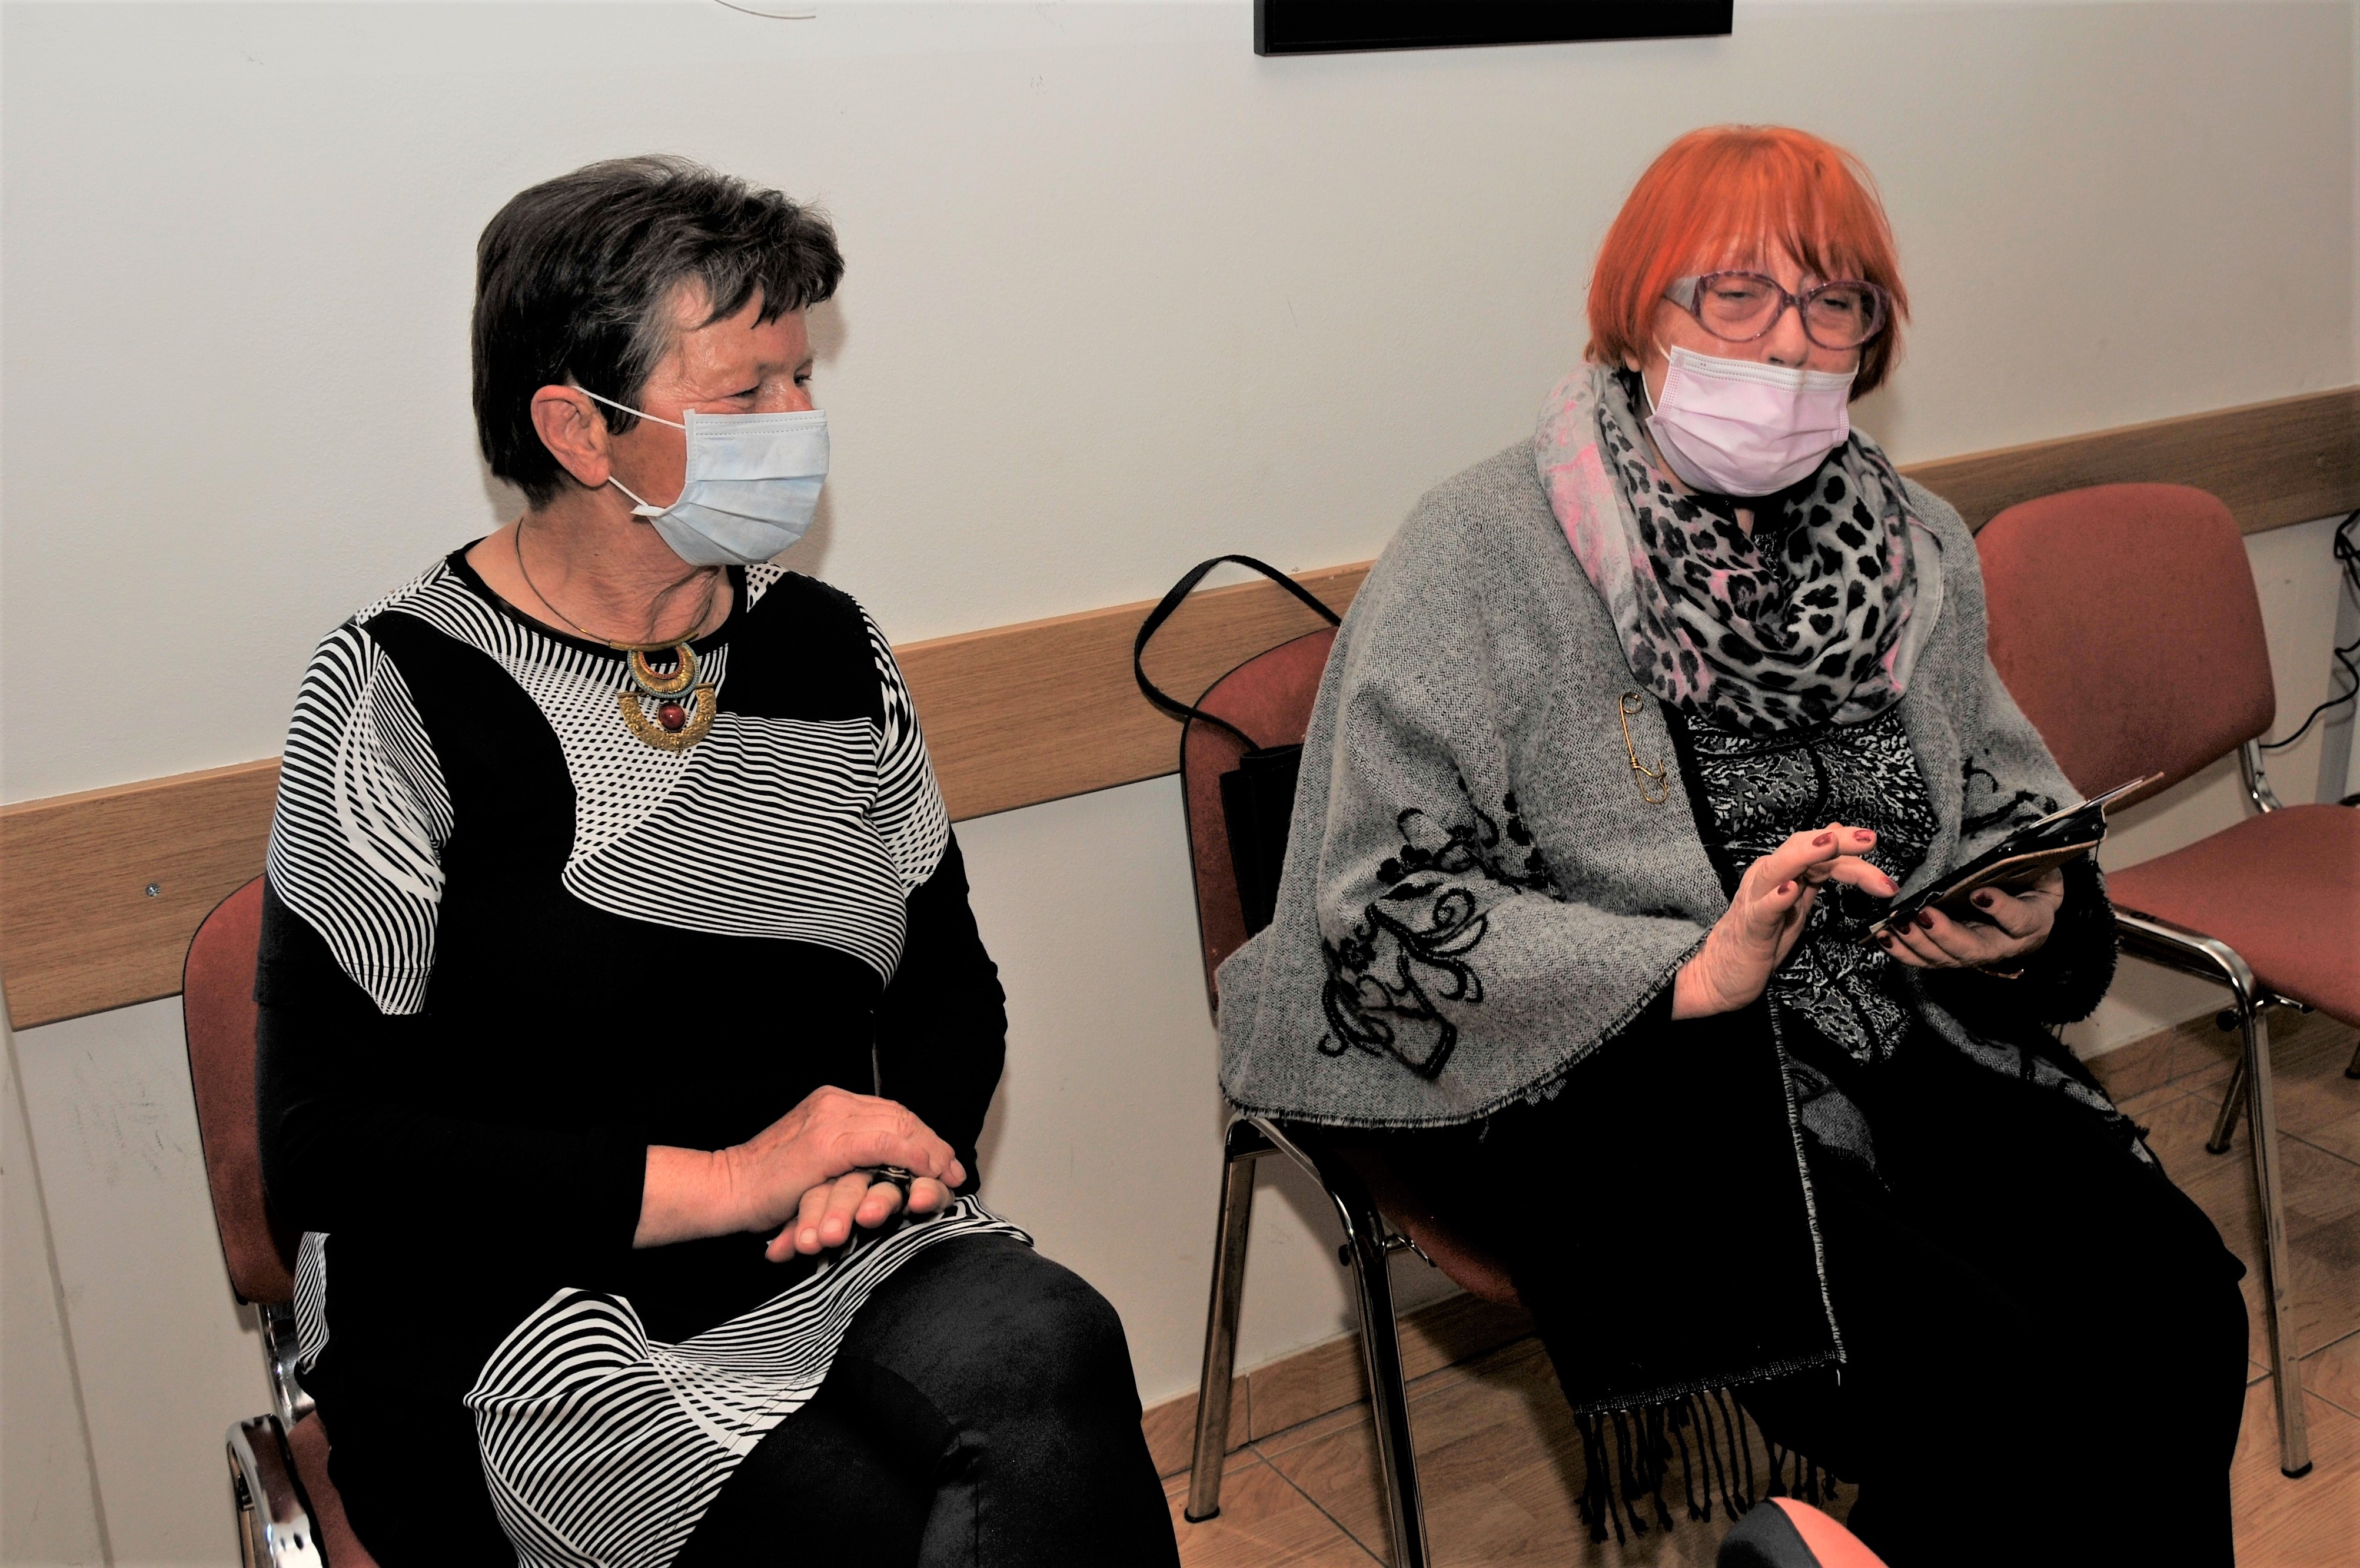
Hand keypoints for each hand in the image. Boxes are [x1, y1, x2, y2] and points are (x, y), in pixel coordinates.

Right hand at [633, 1085, 963, 1251]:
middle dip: (931, 1143)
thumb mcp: (812, 1161)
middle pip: (899, 1116)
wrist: (724, 1189)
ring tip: (947, 1174)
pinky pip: (882, 1142)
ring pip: (897, 1125)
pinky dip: (910, 1155)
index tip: (943, 1162)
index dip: (921, 1136)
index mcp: (829, 1102)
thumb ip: (844, 1155)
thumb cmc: (764, 1186)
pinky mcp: (826, 1143)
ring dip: (929, 1150)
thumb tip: (883, 1169)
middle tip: (954, 1170)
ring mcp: (829, 1119)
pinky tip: (928, 1170)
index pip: (889, 1112)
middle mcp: (832, 1102)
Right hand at [1672, 823, 1898, 1018]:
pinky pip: (1763, 909)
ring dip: (1806, 854)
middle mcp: (1767, 877)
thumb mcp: (1798, 902)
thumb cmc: (1761, 938)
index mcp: (1782, 871)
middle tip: (1870, 839)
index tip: (1877, 849)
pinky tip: (1791, 890)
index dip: (1851, 851)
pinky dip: (1776, 897)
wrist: (1722, 974)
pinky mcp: (1750, 927)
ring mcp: (1755, 900)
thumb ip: (1816, 871)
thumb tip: (1834, 832)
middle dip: (1838, 842)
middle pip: (1802, 848)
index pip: (1820, 852)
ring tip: (1830, 844)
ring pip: (1778, 868)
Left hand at [1877, 866, 2061, 971]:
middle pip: (1974, 949)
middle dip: (1946, 934)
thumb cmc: (2031, 883)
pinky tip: (1885, 937)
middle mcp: (2004, 946)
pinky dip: (1904, 951)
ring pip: (1946, 959)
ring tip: (1898, 924)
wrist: (2028, 910)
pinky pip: (1927, 960)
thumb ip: (2032, 861)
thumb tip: (2018, 845)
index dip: (2001, 909)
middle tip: (1923, 913)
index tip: (1978, 893)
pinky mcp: (1952, 956)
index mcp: (2032, 922)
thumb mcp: (2041, 870)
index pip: (2020, 920)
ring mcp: (1975, 954)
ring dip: (1919, 943)